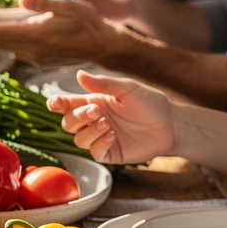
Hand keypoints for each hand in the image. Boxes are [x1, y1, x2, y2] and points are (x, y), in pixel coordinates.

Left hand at [0, 0, 121, 65]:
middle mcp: (34, 50)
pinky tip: (0, 34)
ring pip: (6, 48)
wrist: (104, 47)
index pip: (0, 32)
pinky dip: (4, 43)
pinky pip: (16, 52)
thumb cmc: (89, 23)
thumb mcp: (70, 6)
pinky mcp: (40, 61)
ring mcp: (36, 58)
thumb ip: (44, 3)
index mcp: (38, 35)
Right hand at [46, 71, 175, 163]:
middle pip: (67, 123)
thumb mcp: (127, 89)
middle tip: (96, 111)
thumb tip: (79, 74)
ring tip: (107, 124)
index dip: (56, 104)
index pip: (66, 104)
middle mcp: (93, 121)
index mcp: (93, 102)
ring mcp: (100, 138)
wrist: (171, 125)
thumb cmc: (150, 103)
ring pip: (77, 139)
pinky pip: (93, 152)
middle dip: (77, 117)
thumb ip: (103, 84)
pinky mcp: (110, 153)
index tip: (55, 103)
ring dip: (88, 131)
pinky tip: (112, 136)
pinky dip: (98, 144)